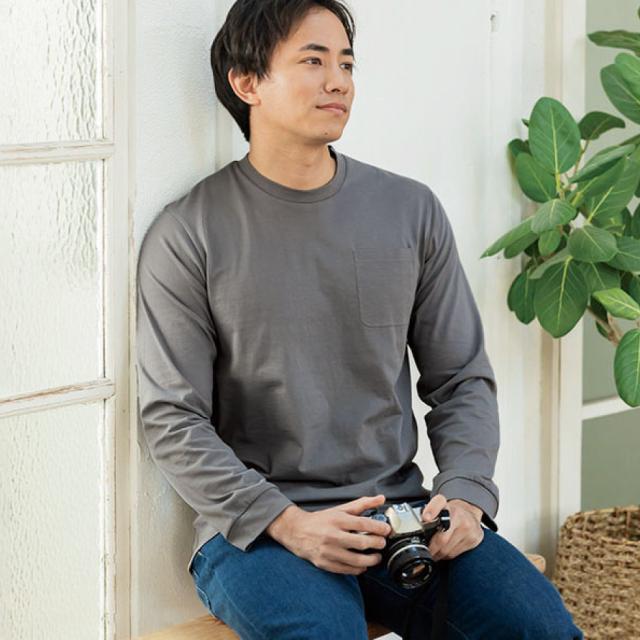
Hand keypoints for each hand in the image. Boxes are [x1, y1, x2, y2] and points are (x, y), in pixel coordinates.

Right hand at [266, 494, 391, 575]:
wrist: (296, 531)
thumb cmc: (321, 520)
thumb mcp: (340, 509)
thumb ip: (362, 504)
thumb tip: (381, 499)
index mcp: (337, 520)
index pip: (363, 523)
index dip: (378, 528)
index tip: (387, 530)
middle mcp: (333, 535)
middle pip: (362, 542)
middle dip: (377, 544)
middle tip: (382, 543)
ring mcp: (328, 551)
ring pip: (356, 560)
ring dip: (372, 560)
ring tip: (377, 557)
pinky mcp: (325, 564)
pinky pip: (347, 570)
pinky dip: (359, 569)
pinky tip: (363, 565)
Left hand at [421, 494, 483, 560]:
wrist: (469, 512)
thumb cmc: (450, 512)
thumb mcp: (437, 507)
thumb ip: (426, 513)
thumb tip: (415, 526)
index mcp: (445, 503)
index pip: (438, 503)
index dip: (431, 511)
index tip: (426, 518)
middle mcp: (458, 514)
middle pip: (442, 538)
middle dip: (432, 548)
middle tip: (426, 552)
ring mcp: (468, 527)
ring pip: (448, 549)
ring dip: (439, 554)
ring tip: (435, 552)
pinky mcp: (474, 538)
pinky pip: (456, 553)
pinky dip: (448, 555)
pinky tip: (446, 550)